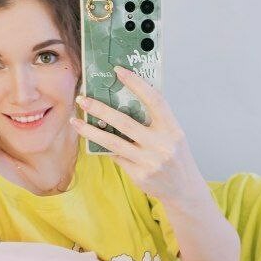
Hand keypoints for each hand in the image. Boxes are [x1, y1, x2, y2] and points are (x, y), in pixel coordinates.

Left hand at [70, 66, 205, 203]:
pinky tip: (95, 141)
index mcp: (172, 129)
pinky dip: (106, 148)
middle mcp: (162, 144)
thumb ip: (154, 121)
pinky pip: (117, 157)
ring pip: (113, 142)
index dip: (137, 84)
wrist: (184, 189)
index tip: (119, 71)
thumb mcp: (172, 136)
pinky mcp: (140, 175)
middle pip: (125, 122)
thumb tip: (124, 100)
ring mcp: (150, 161)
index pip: (155, 100)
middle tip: (82, 99)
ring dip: (91, 131)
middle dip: (100, 109)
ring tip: (76, 121)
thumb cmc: (175, 156)